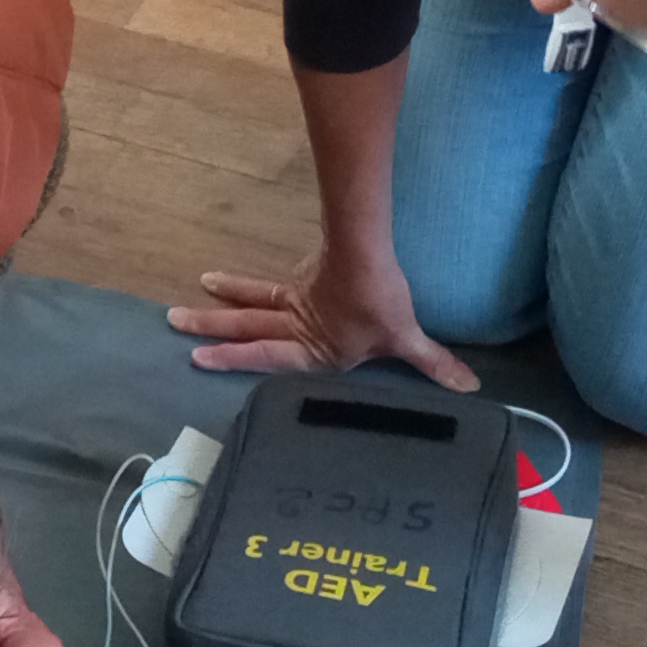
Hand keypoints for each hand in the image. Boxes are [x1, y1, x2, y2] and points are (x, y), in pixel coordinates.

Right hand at [168, 246, 476, 389]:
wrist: (366, 257)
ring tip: (182, 307)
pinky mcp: (300, 280)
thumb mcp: (406, 338)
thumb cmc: (379, 303)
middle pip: (246, 330)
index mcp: (314, 350)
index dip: (236, 359)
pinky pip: (267, 287)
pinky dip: (244, 285)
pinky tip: (225, 281)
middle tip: (175, 327)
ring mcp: (294, 303)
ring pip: (248, 307)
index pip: (267, 358)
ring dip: (218, 307)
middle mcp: (296, 329)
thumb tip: (471, 388)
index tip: (200, 357)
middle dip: (212, 332)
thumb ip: (433, 362)